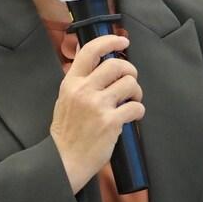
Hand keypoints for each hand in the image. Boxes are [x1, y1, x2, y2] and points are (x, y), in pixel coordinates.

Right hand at [49, 34, 144, 192]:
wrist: (63, 160)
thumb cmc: (66, 132)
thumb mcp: (65, 99)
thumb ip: (79, 79)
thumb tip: (91, 56)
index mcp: (71, 83)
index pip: (90, 51)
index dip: (110, 41)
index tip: (122, 41)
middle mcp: (84, 90)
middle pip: (117, 65)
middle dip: (130, 71)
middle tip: (130, 81)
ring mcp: (97, 106)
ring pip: (130, 84)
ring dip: (136, 92)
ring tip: (131, 100)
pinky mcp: (111, 122)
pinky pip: (136, 107)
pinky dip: (138, 111)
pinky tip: (132, 116)